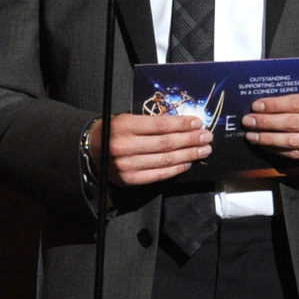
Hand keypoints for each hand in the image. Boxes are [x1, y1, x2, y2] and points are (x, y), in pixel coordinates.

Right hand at [88, 112, 212, 186]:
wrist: (92, 148)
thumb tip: (184, 125)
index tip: (198, 123)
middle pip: (166, 143)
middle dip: (190, 140)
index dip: (182, 124)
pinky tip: (187, 162)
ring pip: (165, 160)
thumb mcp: (127, 119)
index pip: (160, 125)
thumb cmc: (114, 131)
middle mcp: (124, 146)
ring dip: (188, 155)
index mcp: (124, 126)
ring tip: (203, 150)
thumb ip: (151, 122)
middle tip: (206, 137)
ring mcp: (126, 165)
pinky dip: (176, 169)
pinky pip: (158, 174)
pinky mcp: (130, 179)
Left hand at [242, 89, 298, 163]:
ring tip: (252, 135)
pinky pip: (297, 155)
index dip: (274, 105)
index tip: (256, 106)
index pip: (296, 103)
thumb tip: (268, 99)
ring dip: (268, 139)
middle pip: (292, 123)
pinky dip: (278, 150)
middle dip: (266, 123)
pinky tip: (265, 145)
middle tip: (249, 121)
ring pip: (292, 141)